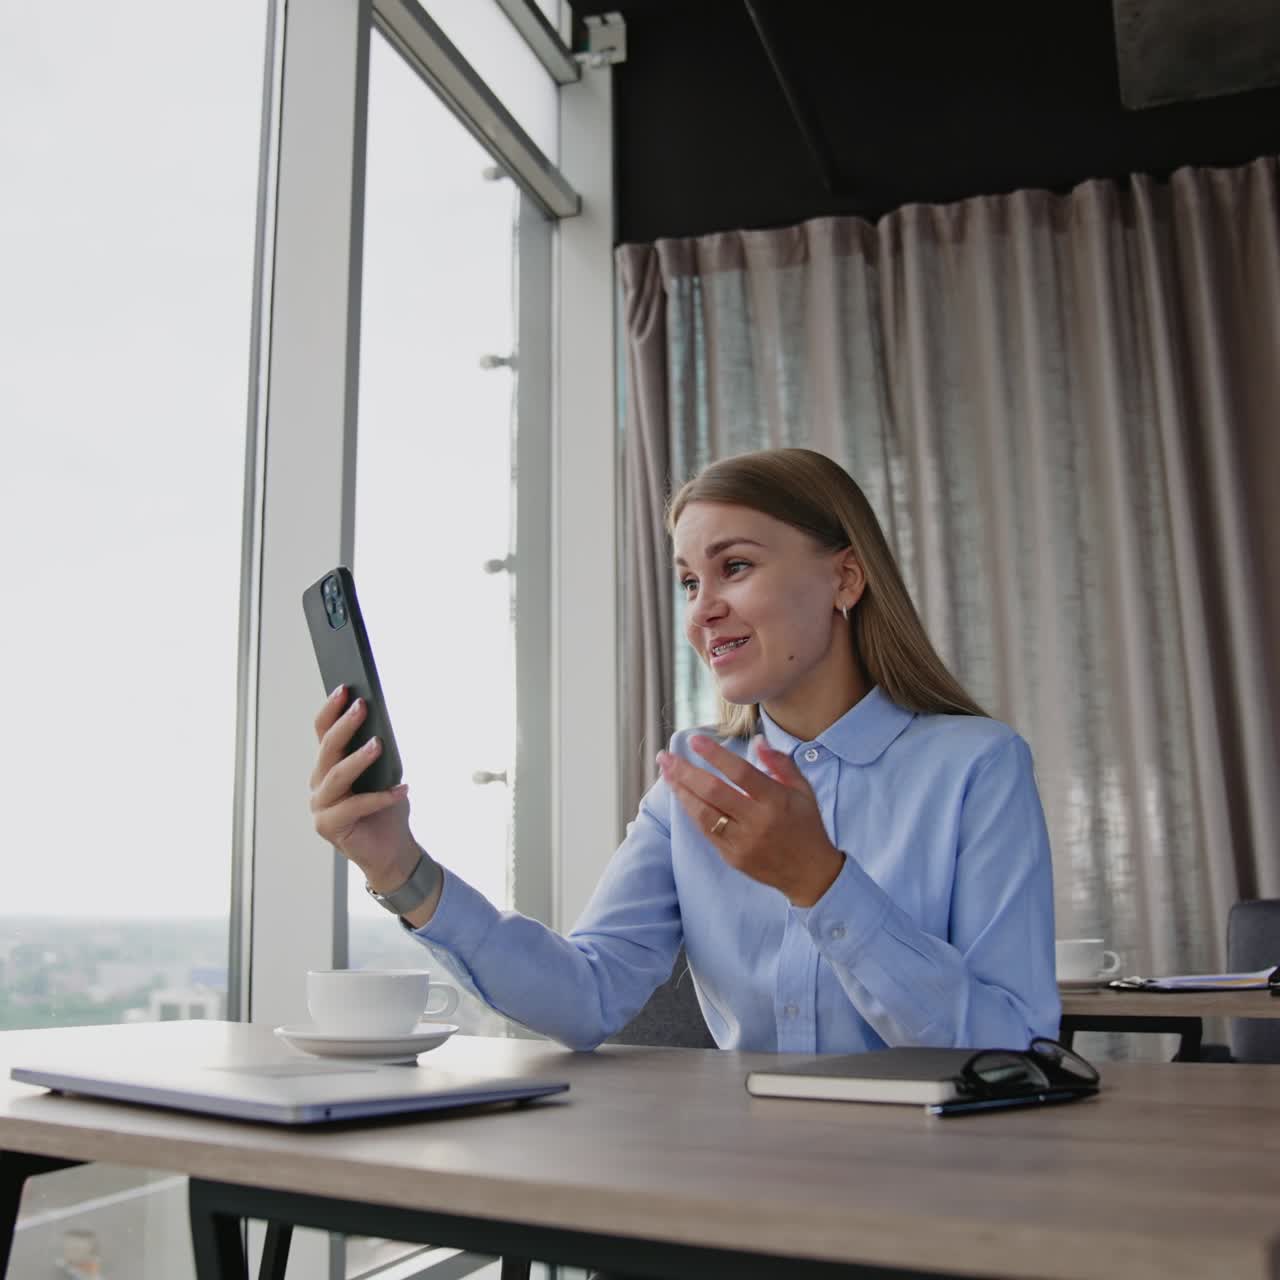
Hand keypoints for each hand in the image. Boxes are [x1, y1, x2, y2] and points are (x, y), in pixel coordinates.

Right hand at [309, 685, 419, 891]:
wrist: (393, 850)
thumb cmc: (388, 810)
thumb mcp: (385, 775)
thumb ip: (376, 754)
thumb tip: (380, 726)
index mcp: (328, 767)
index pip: (323, 733)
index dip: (331, 710)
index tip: (344, 688)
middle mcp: (319, 785)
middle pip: (327, 750)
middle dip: (344, 726)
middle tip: (362, 706)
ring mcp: (320, 807)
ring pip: (337, 777)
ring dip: (359, 759)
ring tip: (379, 744)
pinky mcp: (329, 827)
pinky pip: (355, 807)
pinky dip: (380, 797)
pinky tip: (402, 790)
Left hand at [657, 735, 844, 906]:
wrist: (810, 874)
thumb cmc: (807, 826)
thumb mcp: (803, 790)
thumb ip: (781, 764)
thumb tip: (757, 742)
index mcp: (776, 801)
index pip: (740, 772)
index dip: (715, 755)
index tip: (694, 741)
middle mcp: (757, 821)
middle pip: (714, 792)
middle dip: (685, 772)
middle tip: (665, 756)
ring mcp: (743, 842)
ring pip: (703, 813)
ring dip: (681, 791)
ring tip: (666, 773)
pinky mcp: (733, 857)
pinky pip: (706, 831)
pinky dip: (692, 811)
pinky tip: (681, 795)